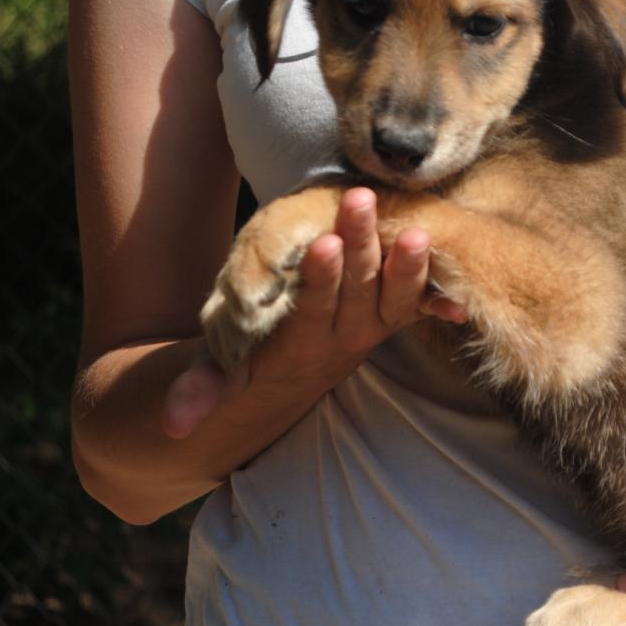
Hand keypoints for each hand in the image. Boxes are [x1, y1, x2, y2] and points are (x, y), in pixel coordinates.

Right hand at [161, 188, 463, 436]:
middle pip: (359, 290)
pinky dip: (436, 286)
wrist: (290, 377)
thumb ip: (201, 390)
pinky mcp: (394, 317)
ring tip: (418, 224)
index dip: (322, 280)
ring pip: (397, 294)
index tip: (322, 243)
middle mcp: (347, 338)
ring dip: (409, 262)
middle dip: (362, 245)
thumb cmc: (247, 356)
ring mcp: (376, 328)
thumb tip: (173, 425)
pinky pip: (420, 300)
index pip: (315, 309)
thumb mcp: (223, 371)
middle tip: (362, 200)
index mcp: (303, 345)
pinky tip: (452, 256)